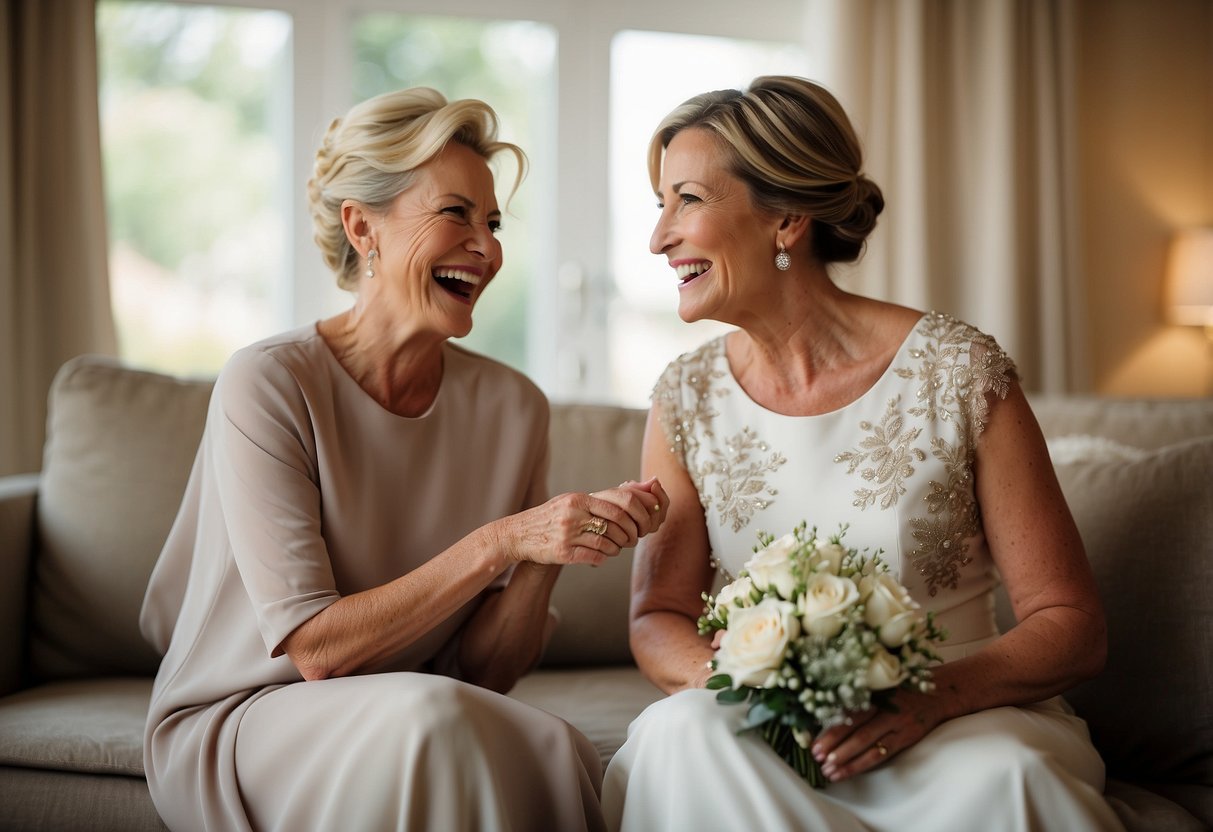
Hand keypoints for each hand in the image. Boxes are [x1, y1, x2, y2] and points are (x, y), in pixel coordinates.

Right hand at [498, 478, 668, 567]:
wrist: (519, 534)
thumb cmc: (551, 517)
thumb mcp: (571, 501)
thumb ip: (597, 500)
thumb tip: (630, 492)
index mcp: (578, 499)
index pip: (617, 503)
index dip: (636, 515)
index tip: (641, 523)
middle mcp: (573, 514)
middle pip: (616, 523)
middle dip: (630, 534)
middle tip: (633, 540)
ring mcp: (567, 534)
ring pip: (607, 542)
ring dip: (617, 548)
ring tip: (616, 548)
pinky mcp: (563, 552)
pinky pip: (594, 556)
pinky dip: (603, 558)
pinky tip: (602, 556)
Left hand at [811, 687, 947, 781]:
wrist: (939, 692)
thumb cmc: (902, 689)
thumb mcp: (880, 687)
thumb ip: (859, 698)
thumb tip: (828, 713)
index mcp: (875, 694)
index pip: (849, 715)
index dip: (831, 730)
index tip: (814, 743)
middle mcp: (885, 709)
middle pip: (856, 731)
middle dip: (834, 747)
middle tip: (817, 758)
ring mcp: (897, 725)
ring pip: (868, 746)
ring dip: (846, 760)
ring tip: (829, 771)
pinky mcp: (906, 738)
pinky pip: (882, 754)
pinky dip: (863, 764)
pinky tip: (848, 772)